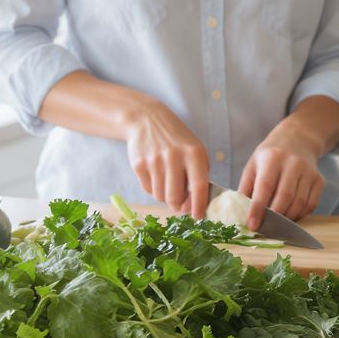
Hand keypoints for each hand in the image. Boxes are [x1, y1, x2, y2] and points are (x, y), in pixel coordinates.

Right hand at [125, 100, 210, 217]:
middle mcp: (174, 157)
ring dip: (165, 196)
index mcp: (194, 153)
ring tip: (167, 183)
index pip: (199, 186)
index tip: (198, 216)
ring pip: (160, 196)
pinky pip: (148, 190)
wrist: (148, 120)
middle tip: (179, 205)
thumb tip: (195, 204)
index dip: (199, 205)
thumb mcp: (195, 150)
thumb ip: (199, 174)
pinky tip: (156, 175)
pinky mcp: (139, 165)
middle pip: (176, 197)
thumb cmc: (177, 140)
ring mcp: (155, 161)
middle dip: (178, 206)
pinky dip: (153, 189)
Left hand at [238, 124, 324, 230]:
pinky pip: (311, 204)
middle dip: (274, 217)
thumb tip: (240, 213)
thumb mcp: (253, 165)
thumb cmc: (270, 156)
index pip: (265, 187)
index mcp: (273, 157)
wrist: (297, 140)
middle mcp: (294, 163)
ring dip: (287, 218)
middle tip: (264, 228)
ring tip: (276, 223)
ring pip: (299, 203)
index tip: (252, 225)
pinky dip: (300, 215)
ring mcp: (309, 171)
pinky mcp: (319, 180)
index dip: (258, 208)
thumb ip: (246, 188)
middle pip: (285, 197)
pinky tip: (290, 215)